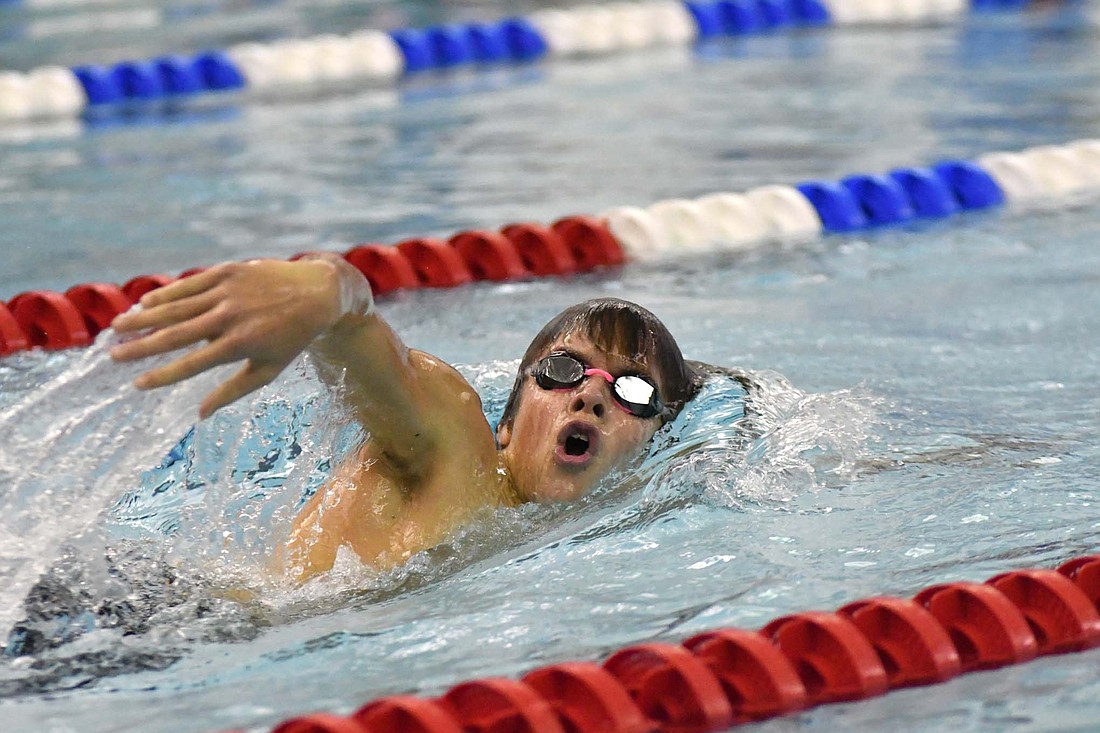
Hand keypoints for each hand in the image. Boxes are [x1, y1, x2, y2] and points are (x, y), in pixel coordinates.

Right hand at [110, 258, 358, 417]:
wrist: (317, 293)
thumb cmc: (291, 338)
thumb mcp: (269, 369)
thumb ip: (233, 391)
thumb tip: (200, 415)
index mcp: (241, 344)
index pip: (192, 364)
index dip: (162, 375)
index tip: (137, 383)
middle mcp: (231, 317)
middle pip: (176, 334)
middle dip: (141, 346)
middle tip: (113, 355)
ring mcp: (227, 291)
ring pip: (177, 306)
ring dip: (144, 318)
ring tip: (118, 328)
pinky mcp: (227, 271)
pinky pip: (189, 284)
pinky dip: (166, 294)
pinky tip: (145, 303)